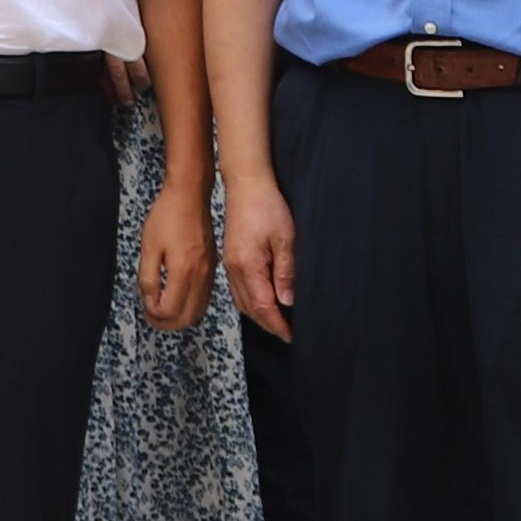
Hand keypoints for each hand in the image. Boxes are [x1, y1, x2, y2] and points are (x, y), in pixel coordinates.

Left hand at [138, 177, 212, 330]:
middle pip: (186, 319)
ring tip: (162, 307)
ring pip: (198, 311)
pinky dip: (191, 306)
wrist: (190, 193)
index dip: (153, 314)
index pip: (169, 311)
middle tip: (150, 313)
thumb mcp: (149, 246)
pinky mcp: (212, 267)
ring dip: (179, 316)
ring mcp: (209, 273)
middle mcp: (200, 276)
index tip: (144, 306)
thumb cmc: (168, 214)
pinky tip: (178, 297)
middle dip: (166, 323)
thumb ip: (148, 278)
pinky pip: (204, 298)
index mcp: (183, 272)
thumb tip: (150, 300)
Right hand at [224, 173, 297, 337]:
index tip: (290, 336)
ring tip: (277, 322)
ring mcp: (230, 264)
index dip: (277, 324)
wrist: (246, 184)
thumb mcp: (285, 238)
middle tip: (287, 333)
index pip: (263, 306)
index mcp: (248, 266)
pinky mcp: (230, 258)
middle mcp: (235, 269)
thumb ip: (285, 272)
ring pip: (242, 301)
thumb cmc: (267, 206)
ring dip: (259, 315)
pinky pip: (238, 289)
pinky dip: (251, 301)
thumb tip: (287, 302)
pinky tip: (263, 301)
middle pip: (250, 308)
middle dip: (268, 324)